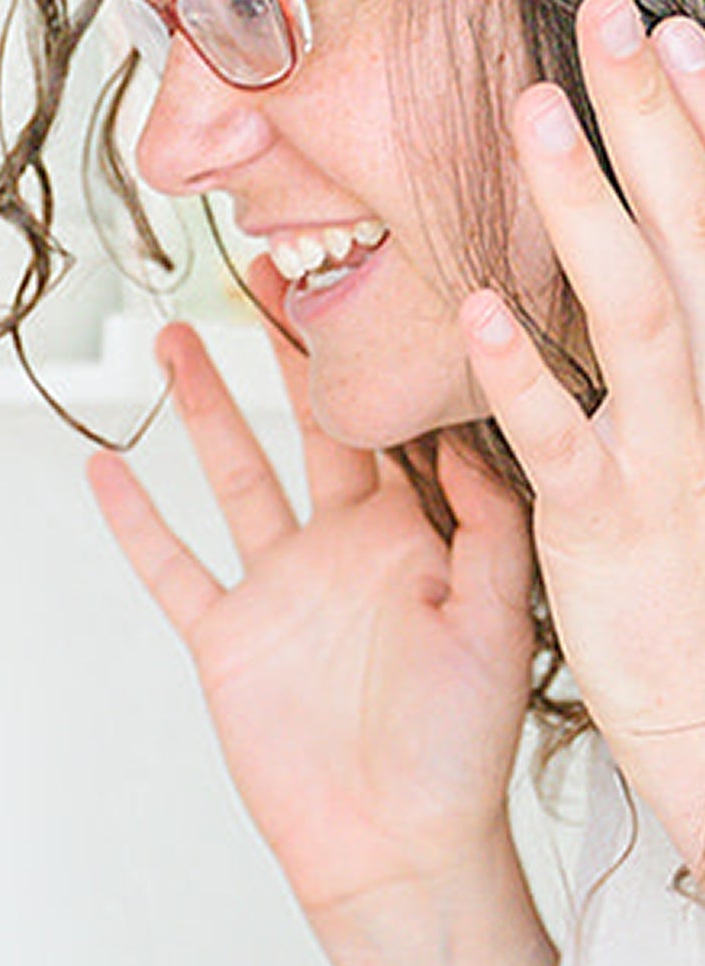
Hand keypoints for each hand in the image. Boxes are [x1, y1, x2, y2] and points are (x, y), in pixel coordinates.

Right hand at [88, 282, 536, 942]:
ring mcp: (279, 590)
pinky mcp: (225, 640)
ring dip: (207, 406)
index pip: (402, 418)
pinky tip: (107, 466)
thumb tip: (465, 429)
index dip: (391, 347)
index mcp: (419, 532)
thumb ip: (492, 523)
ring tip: (182, 331)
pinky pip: (171, 568)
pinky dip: (136, 520)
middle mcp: (343, 547)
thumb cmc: (461, 750)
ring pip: (234, 473)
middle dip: (294, 344)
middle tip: (274, 259)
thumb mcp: (503, 620)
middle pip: (312, 420)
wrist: (394, 844)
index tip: (383, 264)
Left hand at [461, 0, 704, 871]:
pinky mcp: (597, 527)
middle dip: (650, 126)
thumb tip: (626, 286)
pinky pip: (552, 442)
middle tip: (620, 22)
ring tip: (540, 125)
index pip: (701, 225)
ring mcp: (657, 454)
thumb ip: (648, 371)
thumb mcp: (674, 451)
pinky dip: (517, 377)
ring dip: (585, 212)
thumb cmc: (679, 574)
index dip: (691, 128)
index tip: (673, 31)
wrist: (700, 704)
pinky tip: (477, 312)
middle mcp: (700, 393)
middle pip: (676, 233)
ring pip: (629, 309)